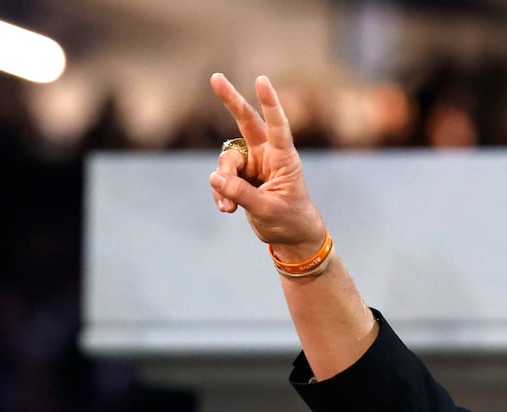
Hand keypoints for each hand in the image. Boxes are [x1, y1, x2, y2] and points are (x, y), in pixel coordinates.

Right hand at [209, 73, 327, 259]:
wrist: (291, 238)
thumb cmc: (290, 221)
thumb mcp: (268, 209)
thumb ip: (241, 193)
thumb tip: (214, 178)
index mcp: (284, 159)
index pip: (278, 126)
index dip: (269, 103)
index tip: (261, 81)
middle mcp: (267, 156)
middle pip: (246, 122)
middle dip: (230, 100)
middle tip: (215, 77)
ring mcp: (253, 164)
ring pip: (227, 161)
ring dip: (223, 184)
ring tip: (228, 207)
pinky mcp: (240, 177)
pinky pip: (221, 178)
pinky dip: (221, 194)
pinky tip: (227, 210)